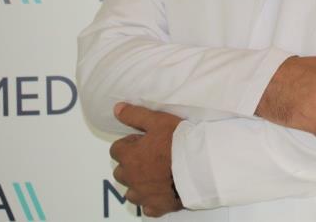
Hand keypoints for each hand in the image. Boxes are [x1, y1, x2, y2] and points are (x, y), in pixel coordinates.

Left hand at [109, 103, 182, 217]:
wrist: (199, 166)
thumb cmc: (178, 142)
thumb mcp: (158, 121)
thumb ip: (135, 115)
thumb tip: (117, 109)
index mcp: (129, 157)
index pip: (116, 150)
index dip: (129, 144)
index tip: (144, 142)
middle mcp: (131, 178)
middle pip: (121, 172)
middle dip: (131, 164)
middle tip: (150, 157)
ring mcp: (143, 195)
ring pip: (131, 191)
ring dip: (138, 184)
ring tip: (155, 175)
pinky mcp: (157, 206)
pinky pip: (147, 208)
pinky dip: (150, 201)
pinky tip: (160, 193)